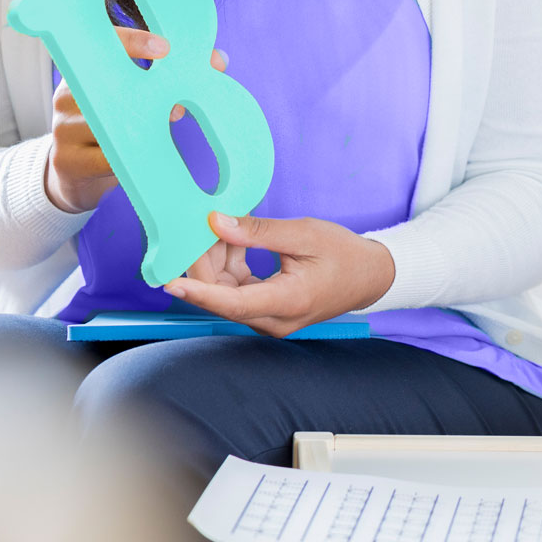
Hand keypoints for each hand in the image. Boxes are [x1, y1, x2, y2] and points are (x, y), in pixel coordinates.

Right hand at [44, 26, 226, 214]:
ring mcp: (64, 128)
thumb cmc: (116, 126)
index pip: (103, 45)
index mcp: (86, 71)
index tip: (164, 47)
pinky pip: (106, 158)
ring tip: (168, 130)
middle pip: (107, 85)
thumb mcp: (137, 99)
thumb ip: (174, 76)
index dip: (133, 41)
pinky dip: (133, 157)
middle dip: (149, 93)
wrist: (74, 175)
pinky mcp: (68, 161)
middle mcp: (69, 95)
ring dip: (143, 127)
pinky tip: (148, 157)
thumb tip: (219, 59)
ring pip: (108, 123)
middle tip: (179, 107)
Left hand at [165, 214, 395, 335]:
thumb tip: (217, 223)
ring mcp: (271, 320)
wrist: (369, 276)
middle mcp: (275, 319)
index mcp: (288, 301)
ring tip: (224, 230)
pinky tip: (234, 243)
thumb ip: (257, 232)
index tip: (172, 283)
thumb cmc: (344, 254)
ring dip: (219, 263)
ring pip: (227, 295)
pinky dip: (231, 268)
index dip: (200, 293)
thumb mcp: (303, 234)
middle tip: (203, 227)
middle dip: (207, 262)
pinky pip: (238, 293)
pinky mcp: (269, 313)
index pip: (234, 303)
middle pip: (224, 297)